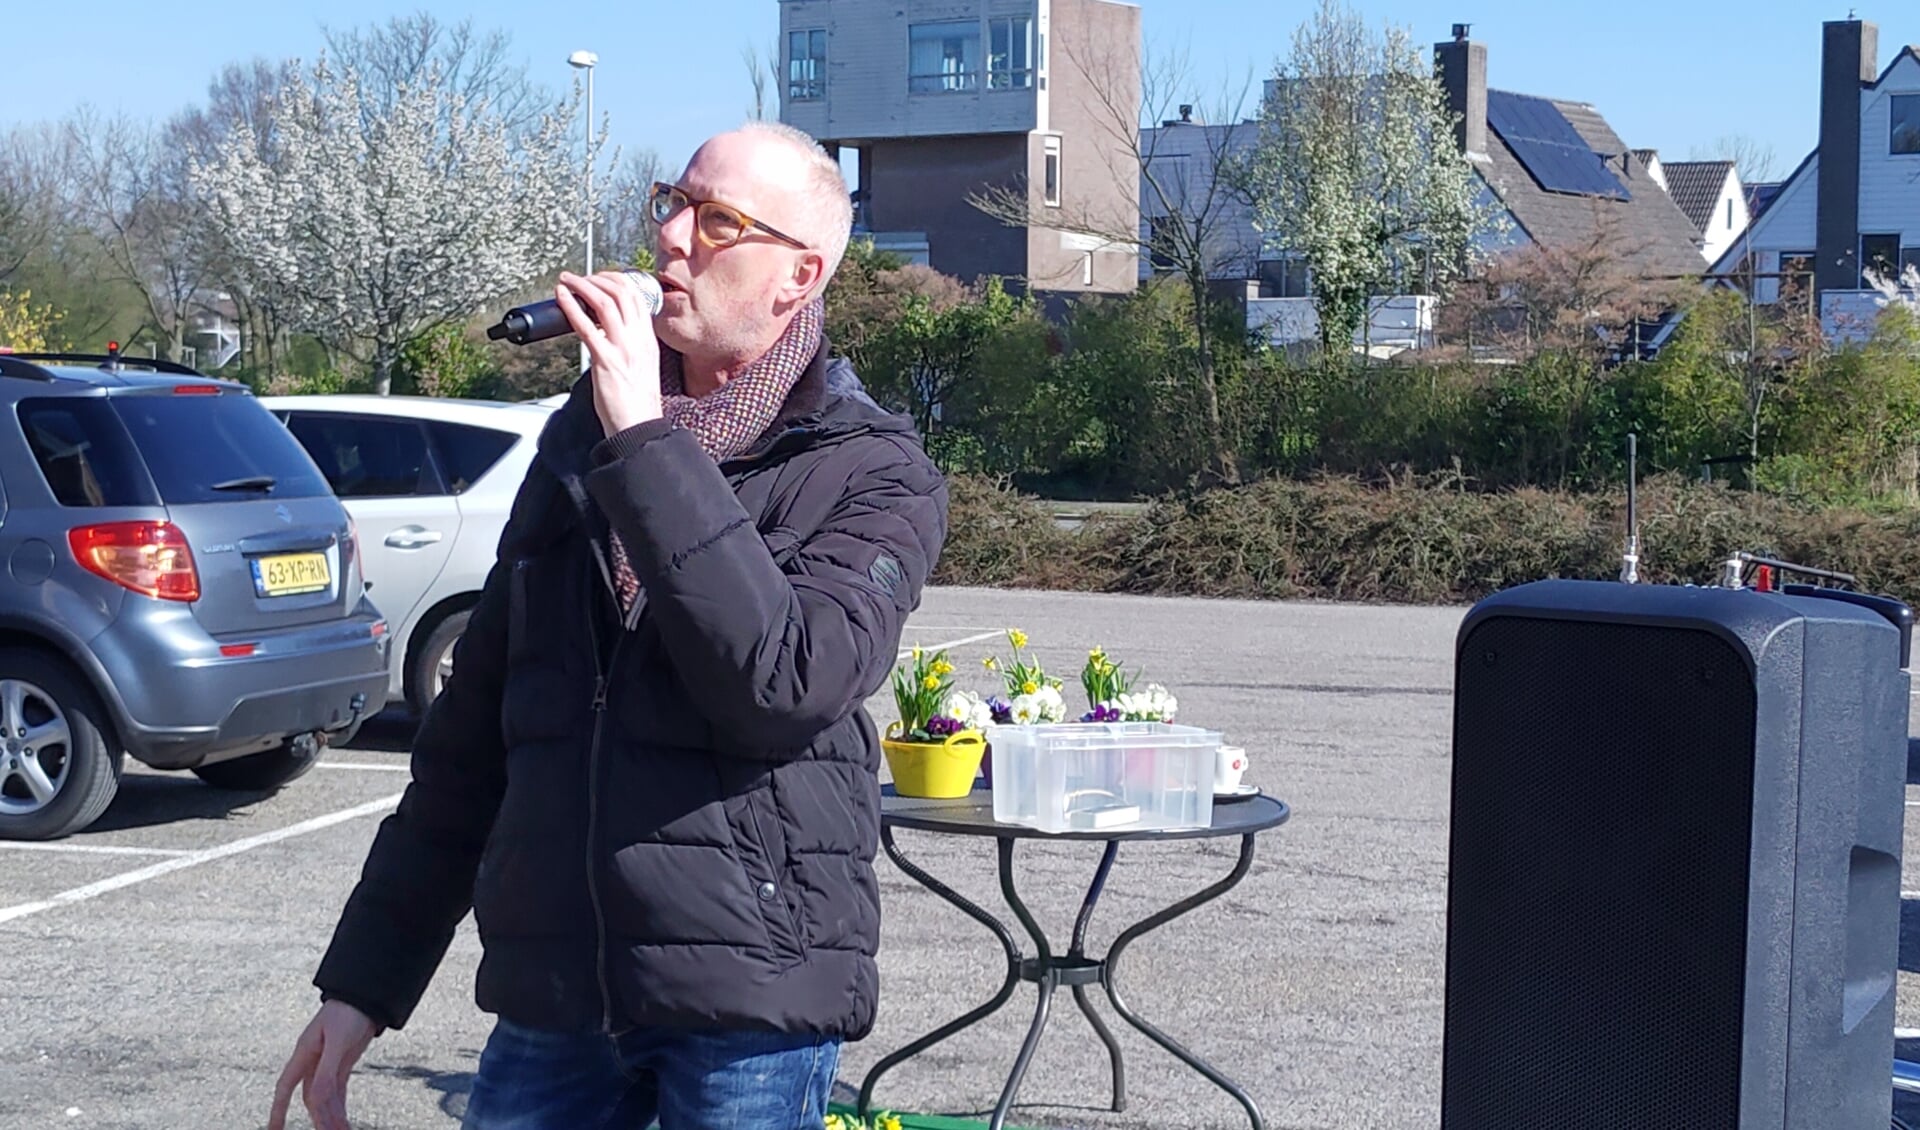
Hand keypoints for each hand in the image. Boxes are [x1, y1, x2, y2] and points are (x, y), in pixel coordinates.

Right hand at [268, 1000, 379, 1129]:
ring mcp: (327, 1064)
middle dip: (317, 1119)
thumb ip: (327, 1070)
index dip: (278, 1109)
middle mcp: (312, 1061)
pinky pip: (338, 1091)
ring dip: (331, 1117)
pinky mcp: (342, 1064)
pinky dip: (340, 1107)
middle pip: (310, 1098)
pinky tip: (342, 1122)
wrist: (366, 996)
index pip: (285, 1087)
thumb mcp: (338, 1041)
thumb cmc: (348, 1012)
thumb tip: (318, 1098)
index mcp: (304, 1054)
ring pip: (325, 1098)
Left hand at [554, 269, 663, 437]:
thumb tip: (606, 331)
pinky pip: (586, 326)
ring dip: (582, 286)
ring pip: (604, 303)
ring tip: (567, 281)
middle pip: (621, 293)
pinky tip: (561, 298)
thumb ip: (629, 345)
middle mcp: (638, 339)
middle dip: (597, 278)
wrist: (637, 426)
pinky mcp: (605, 360)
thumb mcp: (642, 365)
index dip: (616, 280)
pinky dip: (571, 306)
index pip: (636, 296)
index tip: (600, 277)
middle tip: (580, 277)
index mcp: (647, 339)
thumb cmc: (636, 402)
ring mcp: (622, 348)